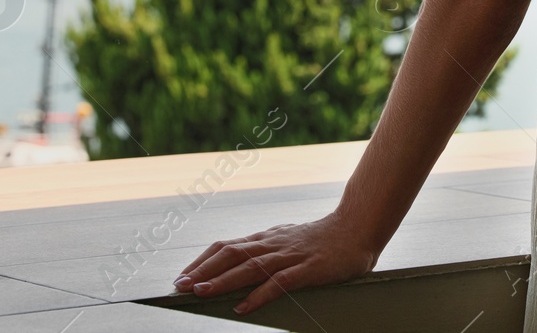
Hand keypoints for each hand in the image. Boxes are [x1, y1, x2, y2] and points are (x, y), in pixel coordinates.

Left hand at [173, 211, 379, 314]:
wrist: (357, 229)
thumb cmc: (322, 239)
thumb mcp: (287, 240)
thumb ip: (266, 250)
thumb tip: (239, 260)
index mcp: (267, 238)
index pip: (227, 246)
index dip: (202, 261)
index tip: (182, 276)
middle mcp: (273, 244)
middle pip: (231, 253)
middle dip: (203, 270)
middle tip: (179, 286)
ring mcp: (290, 255)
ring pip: (251, 266)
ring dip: (223, 280)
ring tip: (201, 292)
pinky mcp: (308, 268)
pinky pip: (280, 282)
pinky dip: (259, 294)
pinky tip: (243, 306)